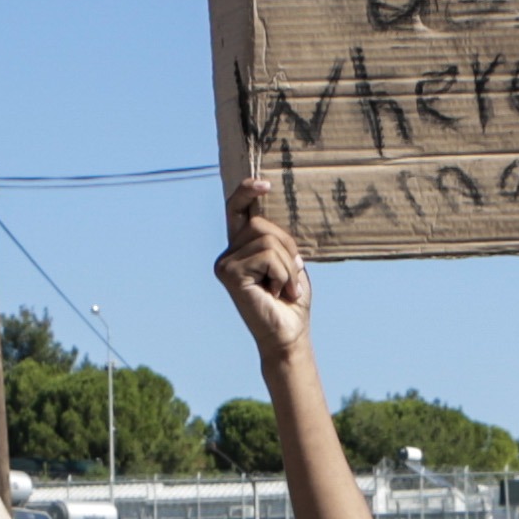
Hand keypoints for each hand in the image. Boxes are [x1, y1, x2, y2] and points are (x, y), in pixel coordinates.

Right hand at [213, 182, 312, 364]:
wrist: (288, 334)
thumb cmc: (290, 299)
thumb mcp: (288, 260)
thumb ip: (276, 238)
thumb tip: (268, 209)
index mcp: (239, 248)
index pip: (236, 209)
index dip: (246, 191)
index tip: (265, 184)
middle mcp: (227, 254)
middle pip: (259, 223)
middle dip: (286, 246)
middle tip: (293, 273)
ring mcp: (224, 264)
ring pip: (266, 240)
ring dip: (287, 264)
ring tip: (285, 287)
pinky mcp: (228, 274)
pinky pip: (266, 256)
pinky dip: (283, 273)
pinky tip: (279, 292)